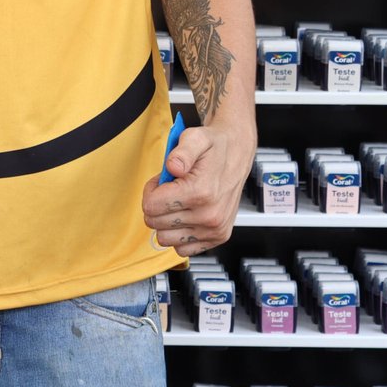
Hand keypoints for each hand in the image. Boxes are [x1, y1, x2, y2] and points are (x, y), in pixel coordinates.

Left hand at [140, 124, 251, 256]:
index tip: (162, 181)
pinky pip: (182, 248)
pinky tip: (187, 215)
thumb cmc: (213, 147)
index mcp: (200, 192)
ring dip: (166, 221)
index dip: (150, 191)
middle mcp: (209, 216)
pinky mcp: (218, 237)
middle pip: (155, 223)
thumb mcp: (195, 138)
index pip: (151, 206)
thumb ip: (181, 152)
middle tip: (171, 189)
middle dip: (157, 205)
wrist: (236, 154)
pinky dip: (179, 234)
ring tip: (179, 202)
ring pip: (165, 238)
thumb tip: (173, 166)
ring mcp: (214, 230)